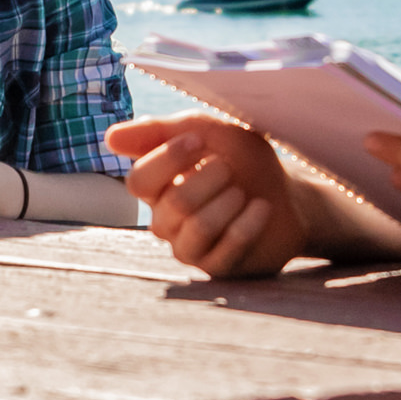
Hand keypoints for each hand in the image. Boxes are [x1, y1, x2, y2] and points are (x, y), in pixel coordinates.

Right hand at [107, 115, 307, 278]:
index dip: (167, 159)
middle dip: (208, 178)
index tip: (198, 141)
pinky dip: (248, 223)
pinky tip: (261, 207)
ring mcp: (190, 248)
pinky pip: (226, 248)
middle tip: (228, 167)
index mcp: (156, 190)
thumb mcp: (208, 132)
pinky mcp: (218, 268)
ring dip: (228, 201)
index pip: (139, 181)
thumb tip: (110, 138)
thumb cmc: (244, 162)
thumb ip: (161, 131)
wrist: (291, 197)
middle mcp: (165, 222)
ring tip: (243, 191)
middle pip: (174, 204)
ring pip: (198, 227)